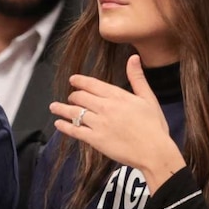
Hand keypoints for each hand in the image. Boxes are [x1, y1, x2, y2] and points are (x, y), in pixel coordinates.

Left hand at [50, 55, 184, 190]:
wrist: (153, 151)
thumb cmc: (154, 126)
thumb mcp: (149, 98)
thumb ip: (137, 78)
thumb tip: (133, 58)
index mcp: (118, 96)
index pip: (92, 84)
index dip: (80, 81)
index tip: (73, 80)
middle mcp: (105, 107)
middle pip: (80, 97)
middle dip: (73, 96)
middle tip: (70, 97)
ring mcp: (98, 123)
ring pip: (74, 113)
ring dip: (62, 109)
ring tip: (54, 107)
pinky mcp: (94, 139)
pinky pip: (74, 130)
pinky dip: (64, 126)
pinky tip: (58, 123)